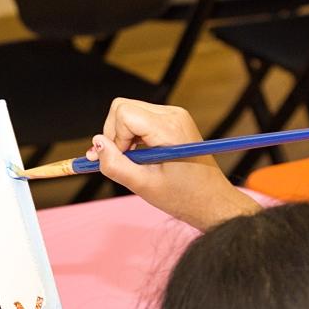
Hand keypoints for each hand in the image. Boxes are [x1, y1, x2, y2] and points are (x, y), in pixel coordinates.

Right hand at [90, 99, 259, 231]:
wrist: (211, 201)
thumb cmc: (183, 196)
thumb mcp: (143, 185)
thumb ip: (115, 164)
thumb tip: (96, 145)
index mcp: (168, 128)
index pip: (124, 113)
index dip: (114, 137)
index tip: (122, 159)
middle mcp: (172, 114)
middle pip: (123, 108)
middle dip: (114, 134)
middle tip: (121, 160)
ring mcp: (174, 115)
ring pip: (129, 112)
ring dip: (122, 137)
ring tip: (132, 161)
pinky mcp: (172, 121)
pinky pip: (140, 119)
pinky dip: (132, 137)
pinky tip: (140, 157)